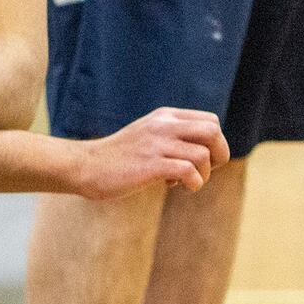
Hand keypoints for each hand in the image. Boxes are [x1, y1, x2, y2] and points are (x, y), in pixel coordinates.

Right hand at [77, 108, 229, 199]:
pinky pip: (188, 171)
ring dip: (202, 176)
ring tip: (184, 183)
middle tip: (202, 172)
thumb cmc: (119, 158)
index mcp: (165, 116)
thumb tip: (206, 151)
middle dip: (218, 156)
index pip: (211, 121)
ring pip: (203, 155)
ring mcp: (156, 144)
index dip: (215, 144)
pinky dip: (191, 184)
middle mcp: (163, 125)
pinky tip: (174, 187)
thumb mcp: (148, 136)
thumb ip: (172, 136)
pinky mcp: (150, 165)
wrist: (86, 166)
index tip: (200, 161)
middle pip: (213, 132)